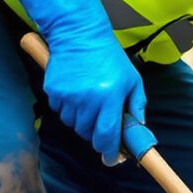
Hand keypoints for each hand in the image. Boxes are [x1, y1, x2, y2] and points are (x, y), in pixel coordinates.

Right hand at [0, 0, 144, 162]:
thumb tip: (138, 129)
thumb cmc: (109, 57)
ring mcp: (68, 96)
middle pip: (89, 134)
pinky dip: (69, 109)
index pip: (107, 136)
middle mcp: (88, 99)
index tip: (112, 159)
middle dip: (97, 133)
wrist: (79, 33)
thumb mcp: (132, 79)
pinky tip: (76, 93)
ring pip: (74, 125)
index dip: (110, 152)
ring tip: (89, 101)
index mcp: (110, 96)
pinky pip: (61, 112)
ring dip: (82, 121)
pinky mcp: (54, 91)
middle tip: (102, 121)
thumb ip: (137, 106)